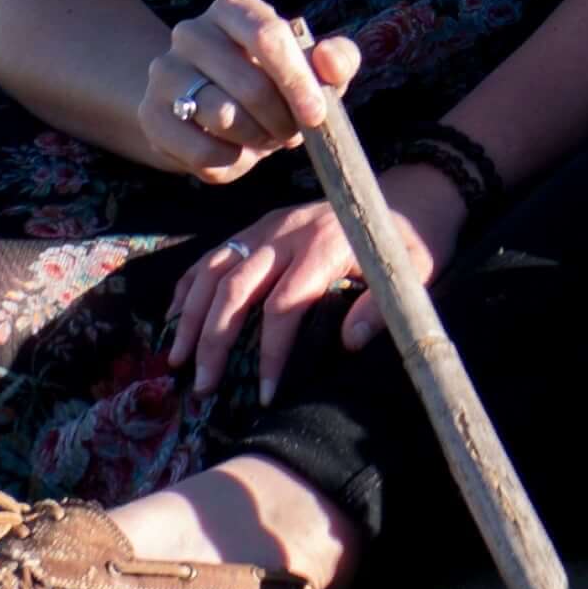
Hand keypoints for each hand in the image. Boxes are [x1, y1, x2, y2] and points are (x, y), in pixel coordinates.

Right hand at [140, 0, 359, 184]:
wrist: (211, 110)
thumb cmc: (272, 82)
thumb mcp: (311, 68)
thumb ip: (336, 59)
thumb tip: (330, 62)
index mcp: (232, 9)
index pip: (267, 35)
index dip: (297, 79)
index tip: (316, 114)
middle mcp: (190, 32)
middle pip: (249, 84)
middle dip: (282, 119)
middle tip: (291, 131)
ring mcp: (165, 73)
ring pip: (223, 118)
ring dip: (257, 138)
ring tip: (264, 136)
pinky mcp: (151, 116)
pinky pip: (200, 152)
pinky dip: (230, 162)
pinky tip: (236, 151)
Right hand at [164, 181, 457, 396]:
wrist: (410, 195)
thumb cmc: (408, 244)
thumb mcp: (412, 274)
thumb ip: (380, 308)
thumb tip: (348, 344)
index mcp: (325, 245)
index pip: (285, 305)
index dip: (272, 352)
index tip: (266, 394)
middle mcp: (289, 232)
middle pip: (237, 288)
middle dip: (214, 341)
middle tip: (203, 387)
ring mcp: (269, 224)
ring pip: (216, 269)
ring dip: (191, 316)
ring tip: (176, 359)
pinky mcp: (260, 224)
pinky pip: (215, 252)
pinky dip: (190, 283)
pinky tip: (175, 316)